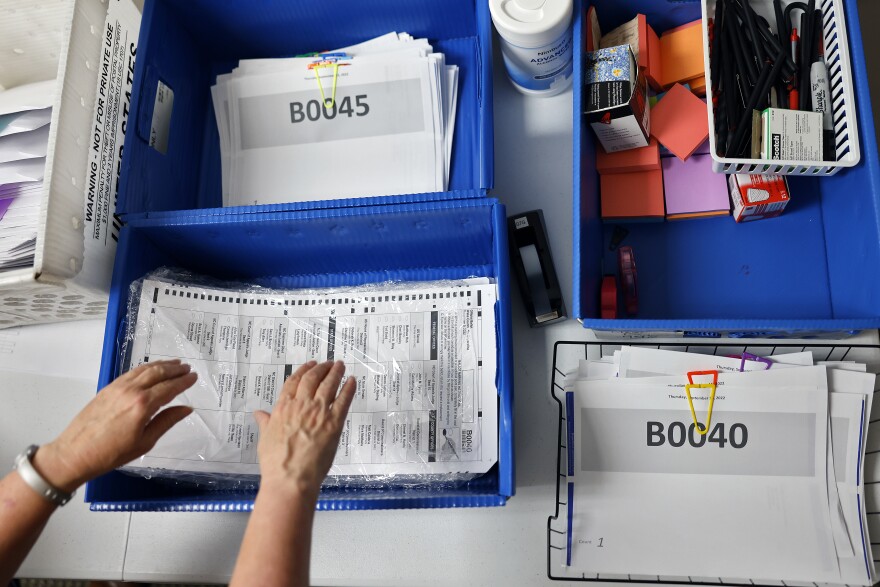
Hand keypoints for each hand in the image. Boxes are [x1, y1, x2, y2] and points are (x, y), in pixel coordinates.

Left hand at [33, 360, 197, 492]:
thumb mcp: (145, 442)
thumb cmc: (112, 454)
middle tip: (187, 368)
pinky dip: (145, 368)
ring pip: (144, 370)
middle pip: (158, 373)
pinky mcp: (108, 388)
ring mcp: (118, 387)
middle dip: (174, 369)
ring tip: (174, 364)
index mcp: (142, 405)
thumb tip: (186, 408)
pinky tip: (151, 369)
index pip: (169, 388)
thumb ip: (166, 421)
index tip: (194, 377)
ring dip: (161, 365)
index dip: (183, 382)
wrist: (75, 454)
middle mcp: (131, 391)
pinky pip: (131, 373)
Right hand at [254, 360, 355, 501]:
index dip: (303, 370)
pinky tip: (352, 381)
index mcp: (283, 407)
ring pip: (329, 385)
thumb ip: (265, 423)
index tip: (310, 364)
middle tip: (329, 363)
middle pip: (312, 379)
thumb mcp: (266, 439)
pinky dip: (349, 388)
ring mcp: (319, 412)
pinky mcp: (334, 422)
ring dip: (335, 373)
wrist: (291, 477)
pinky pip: (344, 400)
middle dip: (321, 368)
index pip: (293, 382)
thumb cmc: (276, 462)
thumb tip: (259, 413)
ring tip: (340, 366)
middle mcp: (301, 405)